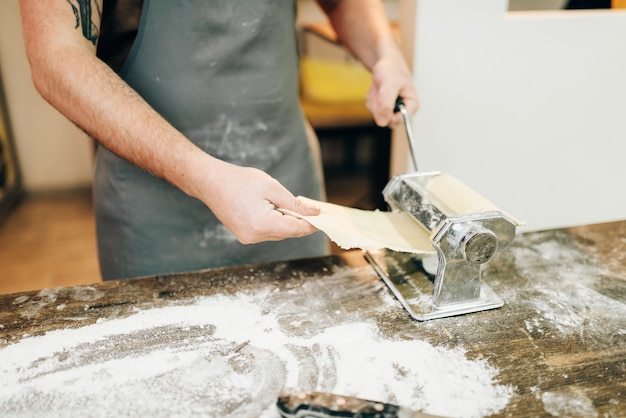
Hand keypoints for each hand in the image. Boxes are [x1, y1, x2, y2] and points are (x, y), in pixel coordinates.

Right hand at [200, 161, 319, 243]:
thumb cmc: (240, 181)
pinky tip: (272, 208)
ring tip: (284, 204)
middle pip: (288, 232)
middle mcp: (255, 236)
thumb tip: (314, 212)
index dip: (312, 224)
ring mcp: (248, 238)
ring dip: (286, 221)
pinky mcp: (244, 236)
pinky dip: (275, 222)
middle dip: (300, 221)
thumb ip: (295, 203)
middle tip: (310, 207)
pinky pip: (267, 232)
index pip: (296, 229)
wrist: (210, 182)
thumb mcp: (272, 187)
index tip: (324, 217)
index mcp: (263, 224)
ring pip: (278, 233)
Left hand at [366, 53, 418, 126]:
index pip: (398, 121)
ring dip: (374, 100)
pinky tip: (377, 89)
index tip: (382, 100)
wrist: (386, 63)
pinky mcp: (384, 107)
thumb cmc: (392, 70)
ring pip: (377, 114)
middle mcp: (403, 110)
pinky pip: (373, 109)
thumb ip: (386, 104)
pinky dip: (372, 98)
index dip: (386, 114)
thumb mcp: (389, 84)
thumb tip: (383, 122)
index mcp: (412, 105)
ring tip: (380, 87)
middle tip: (381, 89)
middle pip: (385, 119)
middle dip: (378, 104)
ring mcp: (393, 109)